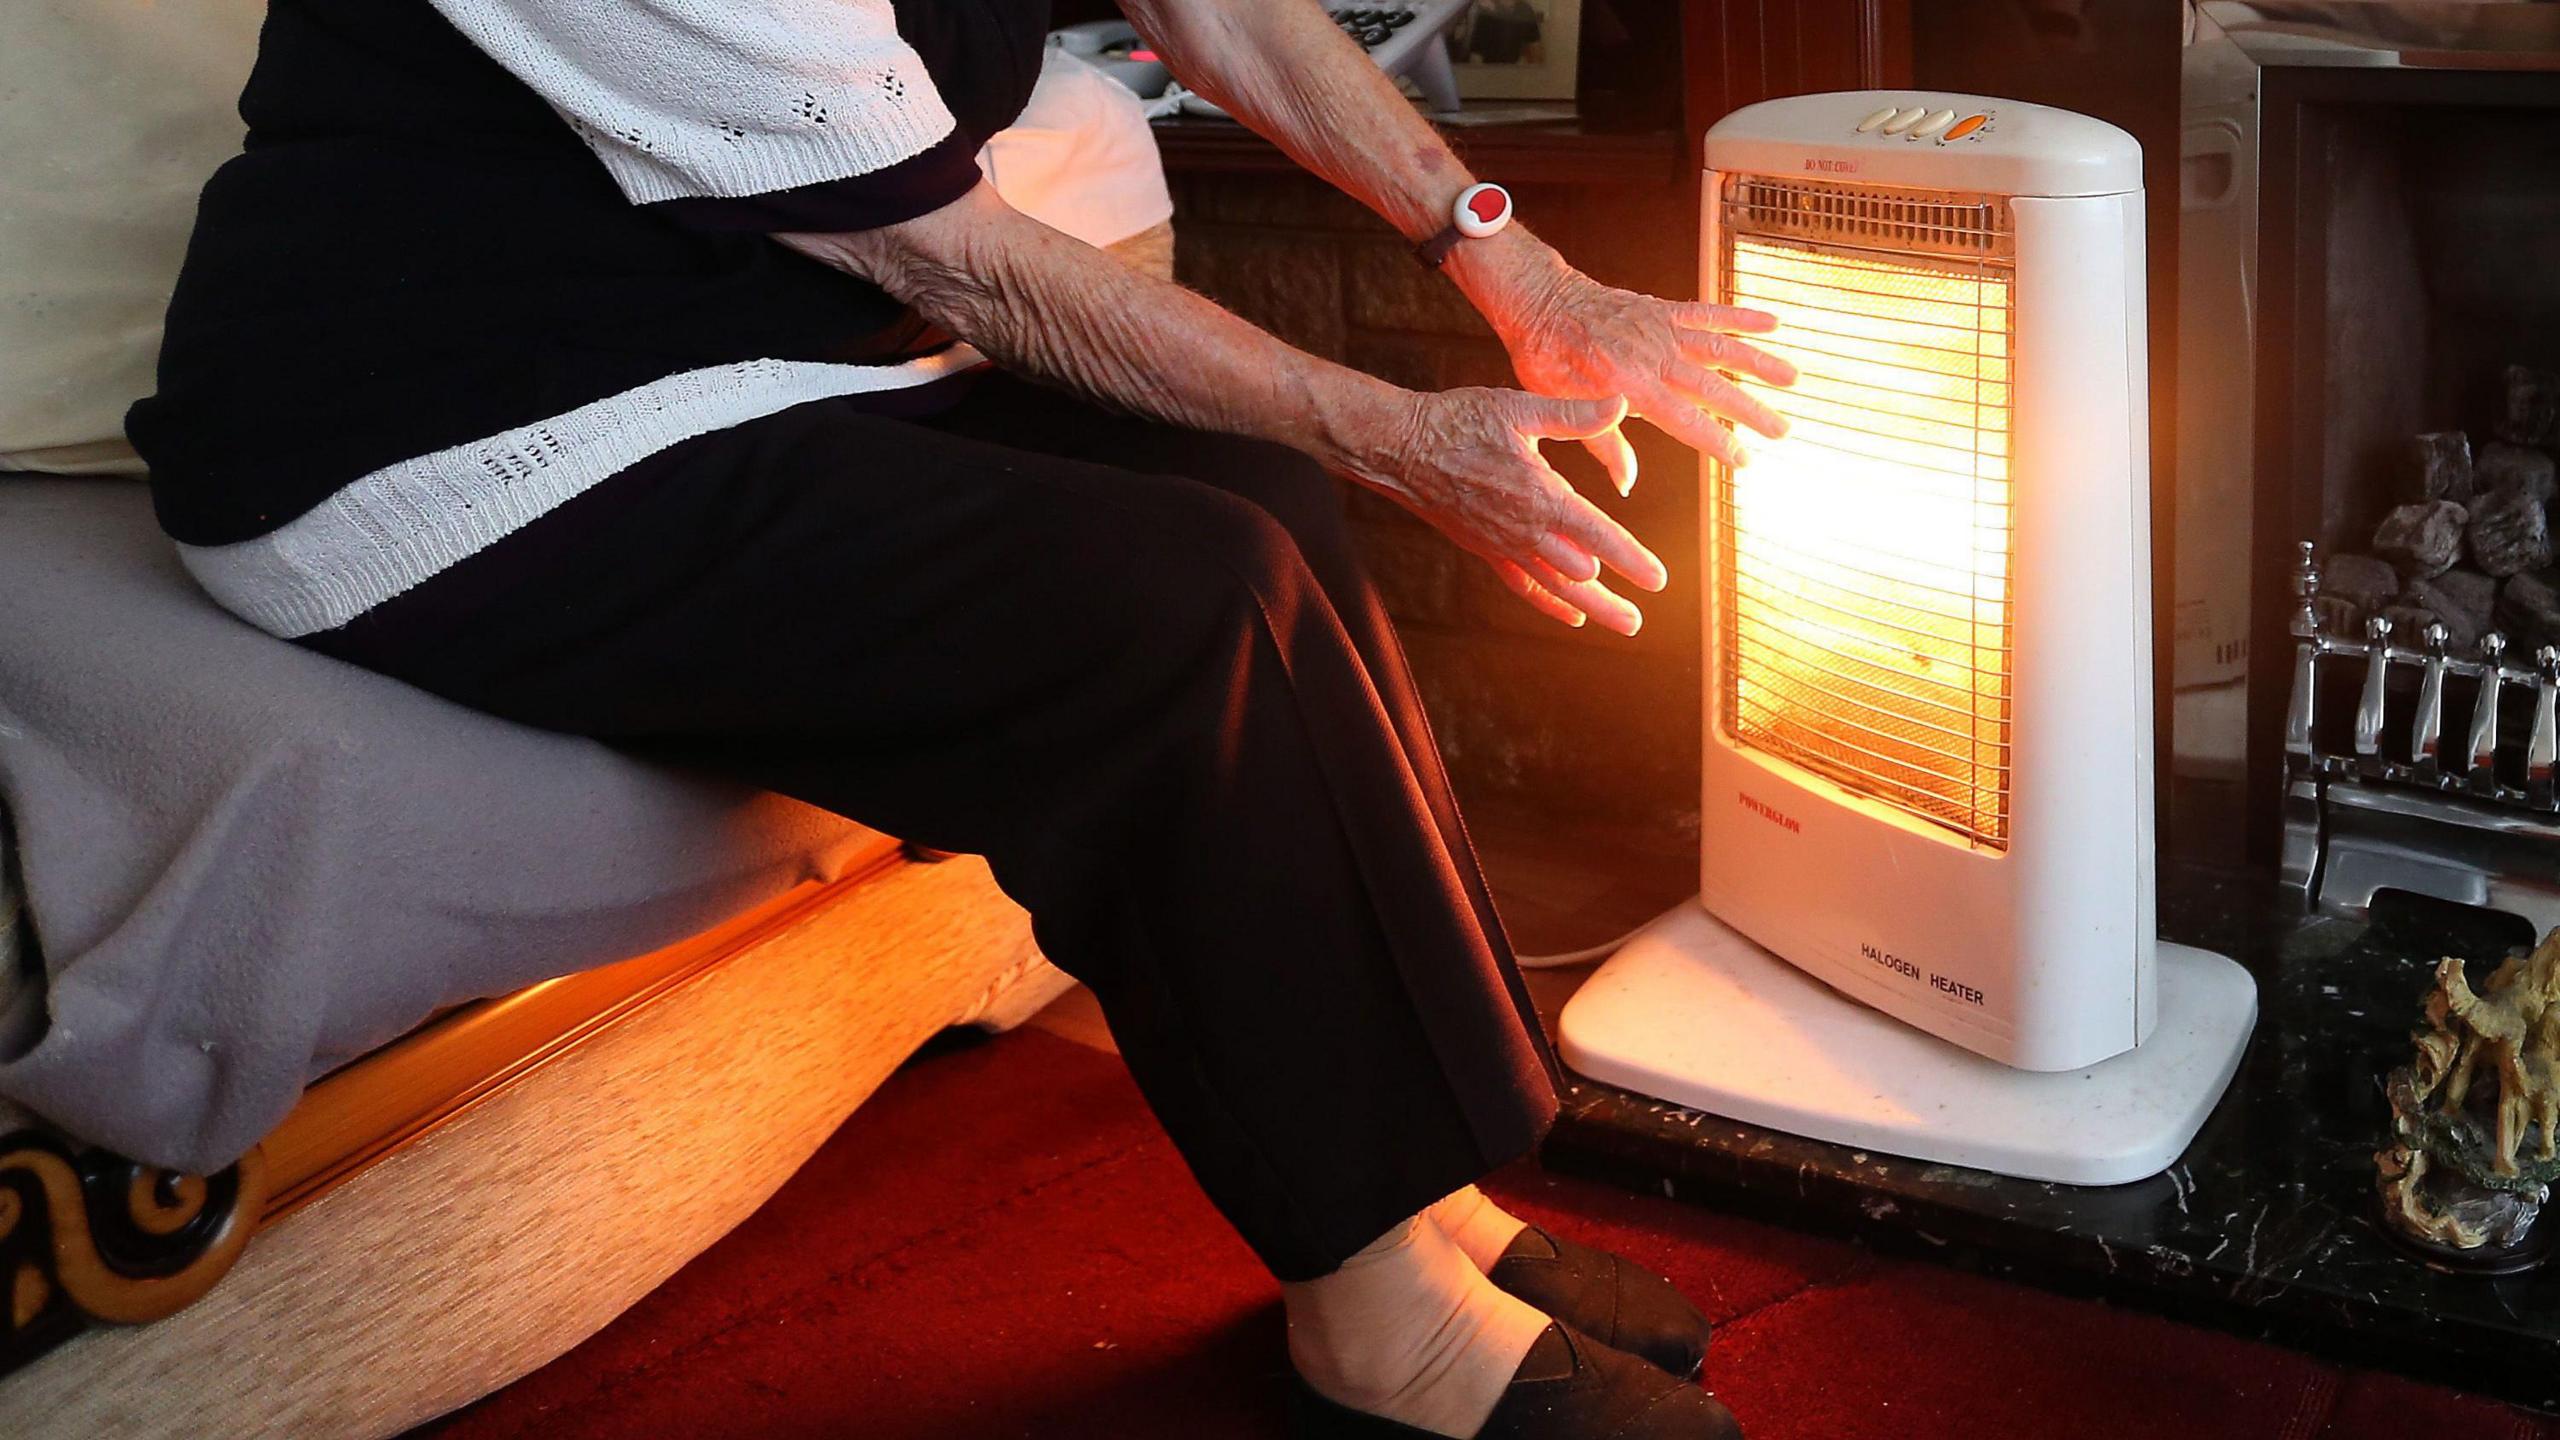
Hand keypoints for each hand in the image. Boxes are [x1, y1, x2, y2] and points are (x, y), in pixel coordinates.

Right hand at [1345, 386, 1666, 634]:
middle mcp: (1523, 528)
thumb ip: (1573, 414)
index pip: (1597, 534)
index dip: (1631, 559)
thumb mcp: (1518, 407)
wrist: (1400, 447)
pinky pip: (1521, 584)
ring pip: (1554, 587)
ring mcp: (1502, 543)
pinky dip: (1548, 602)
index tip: (1658, 580)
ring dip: (1590, 608)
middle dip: (1613, 598)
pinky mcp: (1483, 548)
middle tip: (1640, 622)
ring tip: (1622, 624)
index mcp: (1538, 494)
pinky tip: (1571, 615)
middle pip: (1580, 575)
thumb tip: (1620, 401)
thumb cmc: (1458, 420)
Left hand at [1495, 267, 1797, 490]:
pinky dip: (1739, 317)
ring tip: (1792, 378)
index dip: (1717, 442)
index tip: (1745, 460)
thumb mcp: (1561, 405)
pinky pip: (1707, 313)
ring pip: (1719, 347)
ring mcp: (1661, 329)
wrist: (1538, 300)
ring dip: (1757, 362)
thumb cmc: (1546, 356)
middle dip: (1750, 410)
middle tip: (1783, 431)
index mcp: (1630, 385)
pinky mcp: (1662, 310)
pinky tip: (1772, 323)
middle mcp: (1653, 356)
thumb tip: (1628, 485)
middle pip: (1712, 387)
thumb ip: (1602, 443)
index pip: (1684, 420)